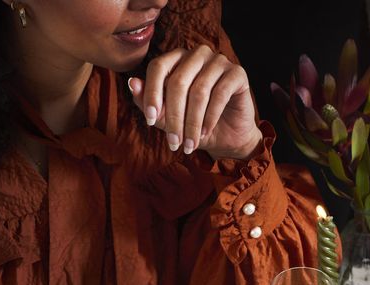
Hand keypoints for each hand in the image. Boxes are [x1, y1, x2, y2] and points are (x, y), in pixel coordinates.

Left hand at [128, 46, 261, 160]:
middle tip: (173, 143)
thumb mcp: (168, 118)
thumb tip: (132, 84)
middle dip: (174, 117)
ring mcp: (219, 61)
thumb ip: (150, 102)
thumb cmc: (195, 125)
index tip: (150, 121)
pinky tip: (205, 133)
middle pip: (178, 81)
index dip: (152, 93)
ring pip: (199, 91)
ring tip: (189, 145)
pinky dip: (210, 117)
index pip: (158, 67)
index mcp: (177, 58)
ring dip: (192, 123)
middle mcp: (197, 54)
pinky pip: (220, 94)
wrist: (227, 138)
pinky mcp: (237, 73)